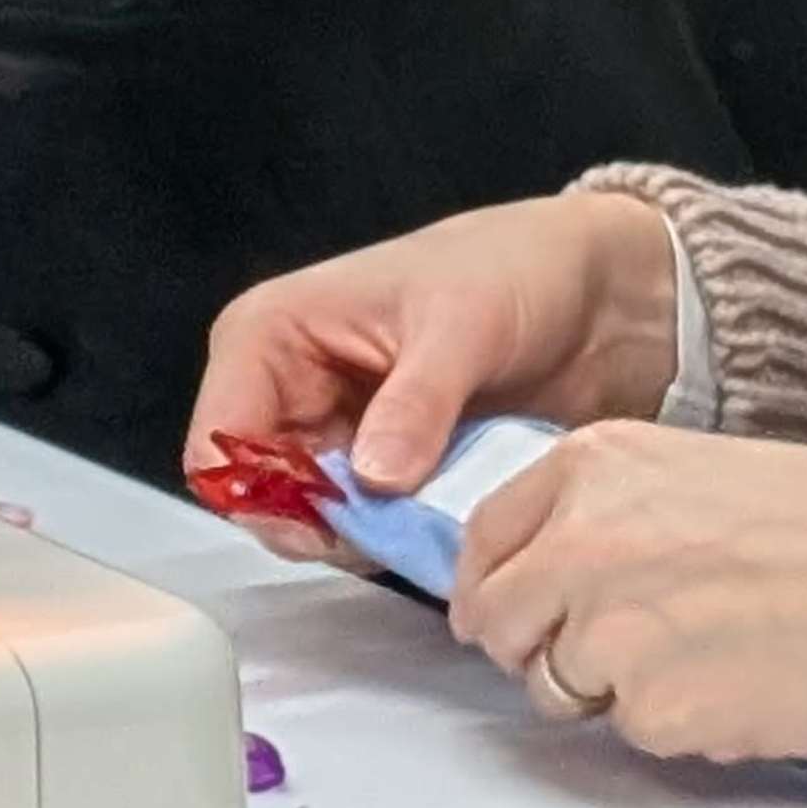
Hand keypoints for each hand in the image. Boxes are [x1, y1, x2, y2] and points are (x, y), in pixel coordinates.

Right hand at [190, 191, 683, 503]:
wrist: (588, 291)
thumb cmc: (509, 272)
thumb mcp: (461, 329)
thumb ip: (414, 405)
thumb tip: (373, 480)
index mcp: (269, 334)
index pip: (218, 439)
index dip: (258, 493)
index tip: (333, 522)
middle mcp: (285, 387)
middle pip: (255, 491)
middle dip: (315, 521)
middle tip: (390, 529)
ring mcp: (333, 430)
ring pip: (309, 515)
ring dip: (361, 533)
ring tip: (427, 519)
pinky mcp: (380, 465)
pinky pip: (363, 522)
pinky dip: (394, 535)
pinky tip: (438, 522)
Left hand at [454, 420, 806, 762]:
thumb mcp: (692, 473)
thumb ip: (605, 516)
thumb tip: (549, 575)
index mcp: (589, 468)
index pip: (483, 542)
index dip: (495, 589)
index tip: (510, 613)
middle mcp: (580, 542)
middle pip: (499, 623)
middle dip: (535, 649)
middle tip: (602, 657)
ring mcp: (610, 630)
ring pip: (559, 688)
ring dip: (611, 691)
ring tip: (705, 659)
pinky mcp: (656, 709)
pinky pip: (636, 733)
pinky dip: (678, 725)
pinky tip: (742, 686)